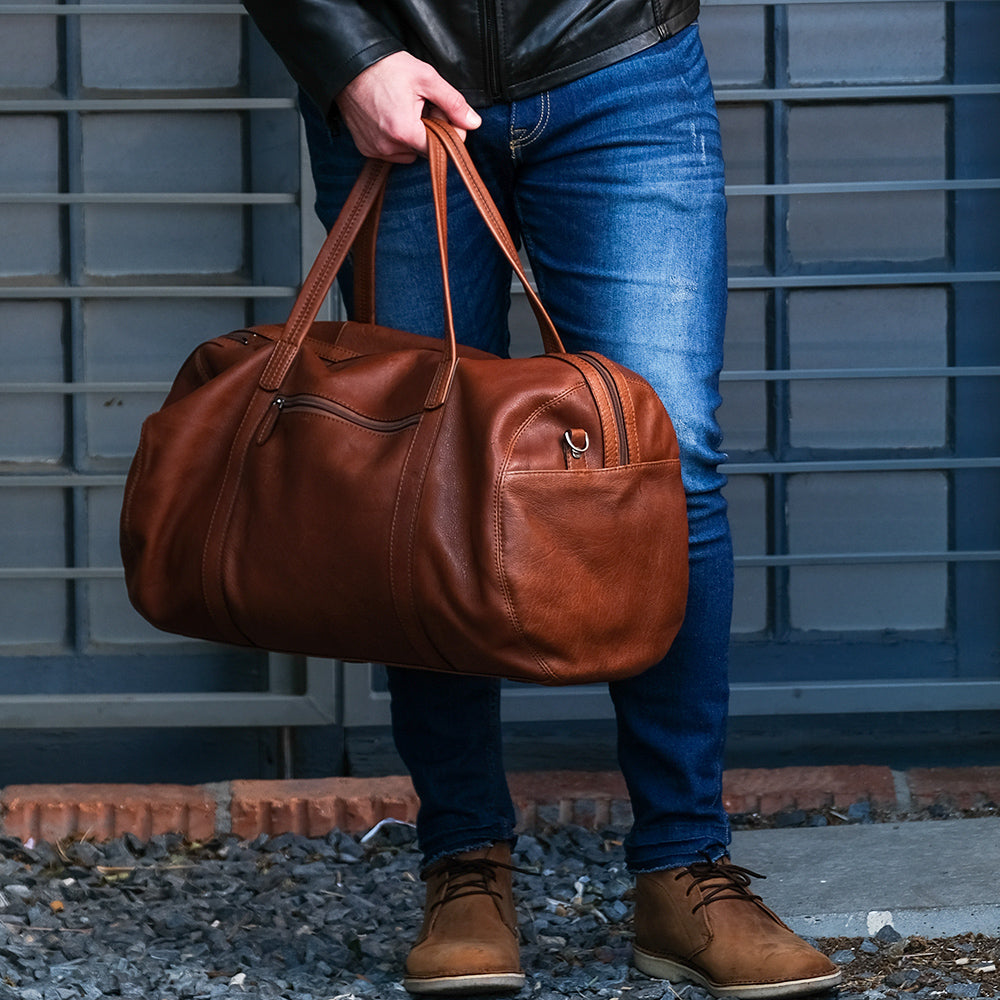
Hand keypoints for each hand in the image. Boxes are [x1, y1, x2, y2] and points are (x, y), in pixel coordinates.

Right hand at [335, 51, 481, 161]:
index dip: (445, 130)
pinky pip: (391, 151)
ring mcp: (375, 150)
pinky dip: (395, 138)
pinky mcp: (366, 149)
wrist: (348, 64)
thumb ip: (453, 103)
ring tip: (402, 109)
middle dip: (427, 131)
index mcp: (405, 132)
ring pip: (408, 153)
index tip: (438, 111)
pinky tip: (389, 116)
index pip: (440, 148)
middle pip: (423, 150)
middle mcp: (388, 147)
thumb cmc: (385, 68)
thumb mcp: (426, 79)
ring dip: (411, 136)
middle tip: (419, 105)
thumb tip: (473, 122)